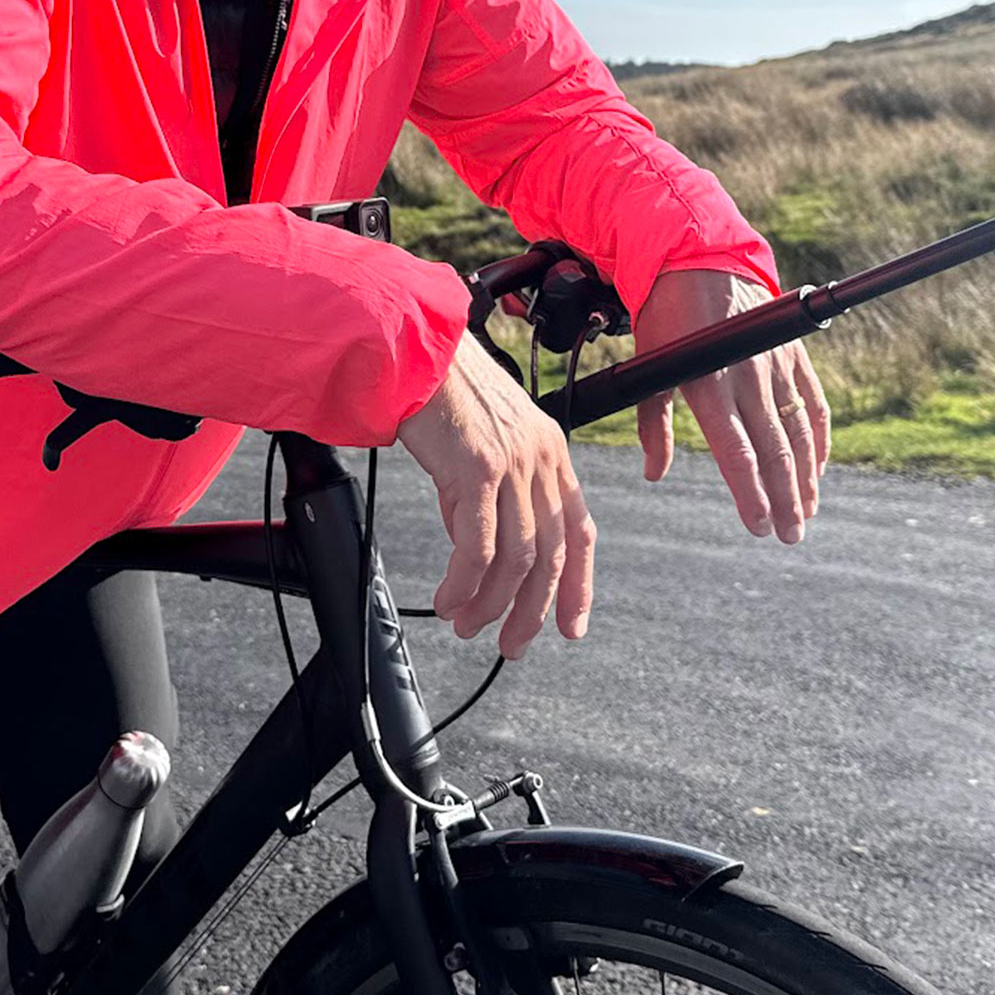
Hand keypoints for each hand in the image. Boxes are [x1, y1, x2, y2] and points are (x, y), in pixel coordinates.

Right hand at [397, 329, 595, 658]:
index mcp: (551, 452)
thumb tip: (474, 551)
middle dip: (532, 610)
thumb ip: (487, 497)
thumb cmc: (442, 391)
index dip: (578, 585)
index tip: (569, 626)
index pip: (580, 531)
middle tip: (510, 643)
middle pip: (552, 556)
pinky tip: (450, 599)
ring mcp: (514, 464)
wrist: (415, 352)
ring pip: (517, 559)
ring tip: (467, 624)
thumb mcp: (482, 445)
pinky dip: (464, 584)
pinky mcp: (479, 468)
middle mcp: (541, 459)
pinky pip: (478, 548)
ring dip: (491, 603)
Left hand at [632, 269, 830, 543]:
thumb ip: (655, 424)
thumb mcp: (651, 368)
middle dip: (785, 500)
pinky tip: (817, 468)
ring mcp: (776, 365)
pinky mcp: (794, 354)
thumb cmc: (667, 318)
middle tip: (790, 535)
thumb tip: (654, 472)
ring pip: (799, 434)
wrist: (699, 260)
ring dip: (805, 478)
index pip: (737, 453)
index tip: (759, 526)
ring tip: (806, 512)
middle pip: (775, 452)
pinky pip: (815, 404)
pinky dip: (818, 439)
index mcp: (709, 384)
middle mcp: (747, 377)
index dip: (751, 495)